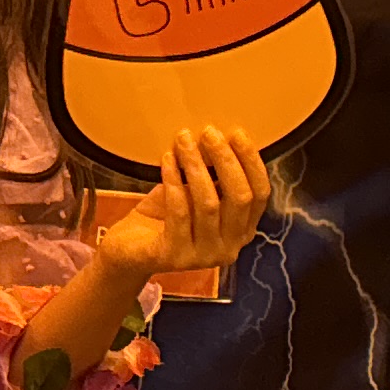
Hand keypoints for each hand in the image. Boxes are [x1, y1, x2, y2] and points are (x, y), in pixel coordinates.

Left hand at [95, 126, 269, 282]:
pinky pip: (179, 212)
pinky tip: (167, 160)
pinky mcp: (176, 256)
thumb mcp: (196, 194)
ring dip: (196, 165)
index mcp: (242, 231)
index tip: (236, 133)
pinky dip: (174, 181)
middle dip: (226, 160)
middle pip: (240, 198)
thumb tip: (220, 135)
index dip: (252, 162)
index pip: (260, 195)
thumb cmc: (166, 216)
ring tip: (183, 140)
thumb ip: (214, 176)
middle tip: (209, 133)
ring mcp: (204, 256)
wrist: (129, 251)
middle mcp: (230, 248)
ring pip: (208, 204)